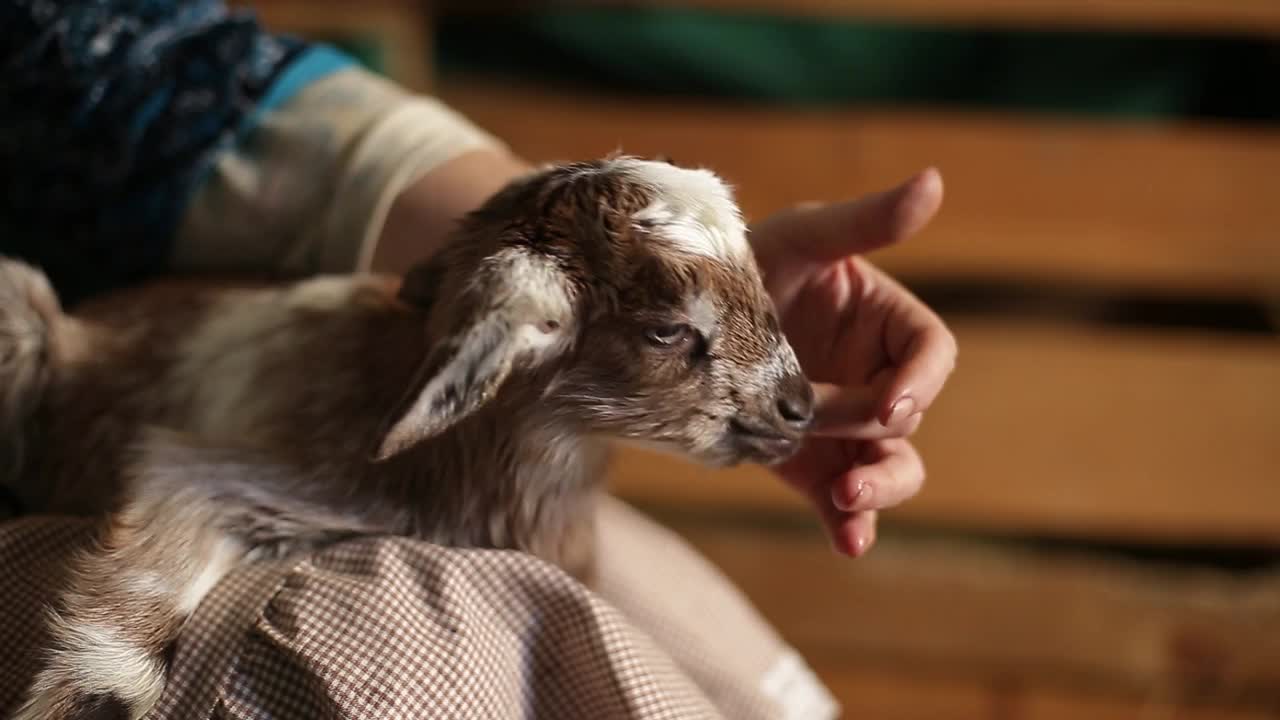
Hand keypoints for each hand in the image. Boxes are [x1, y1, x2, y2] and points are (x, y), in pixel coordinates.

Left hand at [749, 168, 954, 555]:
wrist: (671, 316)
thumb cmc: (740, 260)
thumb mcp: (800, 238)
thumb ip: (863, 222)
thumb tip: (934, 180)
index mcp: (883, 322)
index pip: (929, 355)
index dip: (922, 381)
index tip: (893, 402)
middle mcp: (869, 376)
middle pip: (910, 421)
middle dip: (885, 444)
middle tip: (852, 464)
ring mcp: (840, 423)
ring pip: (887, 466)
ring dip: (878, 491)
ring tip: (848, 501)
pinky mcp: (806, 459)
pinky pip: (838, 498)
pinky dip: (848, 522)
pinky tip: (847, 542)